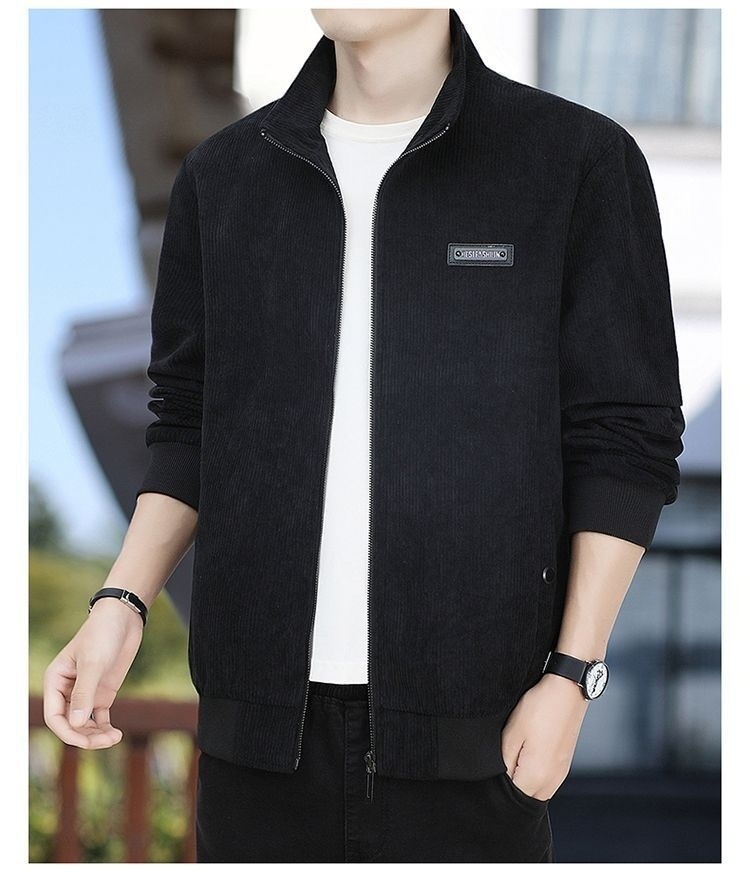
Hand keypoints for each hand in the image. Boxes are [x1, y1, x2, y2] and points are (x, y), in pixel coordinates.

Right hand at [43, 597, 144, 748]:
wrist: (124, 618)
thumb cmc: (103, 634)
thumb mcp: (93, 663)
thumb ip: (84, 693)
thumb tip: (76, 724)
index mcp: (55, 681)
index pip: (54, 716)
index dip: (68, 732)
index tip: (86, 741)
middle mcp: (68, 690)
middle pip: (70, 724)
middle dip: (85, 737)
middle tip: (107, 741)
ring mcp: (86, 692)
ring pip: (85, 724)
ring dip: (96, 735)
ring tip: (114, 738)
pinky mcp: (102, 692)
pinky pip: (99, 718)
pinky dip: (105, 728)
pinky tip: (115, 734)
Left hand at [500, 672, 589, 799]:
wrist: (567, 690)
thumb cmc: (540, 707)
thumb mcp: (512, 732)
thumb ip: (503, 762)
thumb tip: (498, 780)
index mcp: (537, 776)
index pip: (512, 799)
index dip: (498, 788)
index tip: (491, 772)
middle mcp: (552, 781)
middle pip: (526, 799)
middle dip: (511, 788)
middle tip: (500, 764)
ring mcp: (560, 773)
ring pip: (537, 791)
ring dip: (523, 781)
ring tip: (514, 756)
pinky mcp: (564, 764)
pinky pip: (546, 782)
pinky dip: (534, 776)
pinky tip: (526, 756)